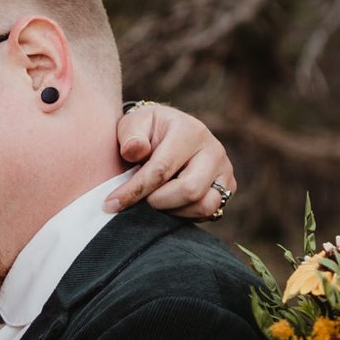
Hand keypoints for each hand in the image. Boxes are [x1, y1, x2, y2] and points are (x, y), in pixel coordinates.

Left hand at [106, 102, 236, 219]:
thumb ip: (131, 136)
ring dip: (174, 211)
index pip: (162, 169)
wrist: (168, 134)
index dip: (135, 190)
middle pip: (189, 190)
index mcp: (189, 131)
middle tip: (140, 200)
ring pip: (204, 205)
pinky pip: (210, 213)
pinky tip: (169, 204)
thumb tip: (134, 150)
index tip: (111, 204)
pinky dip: (186, 214)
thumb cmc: (146, 131)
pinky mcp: (228, 187)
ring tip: (155, 200)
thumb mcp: (133, 125)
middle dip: (158, 202)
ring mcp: (224, 169)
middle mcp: (213, 150)